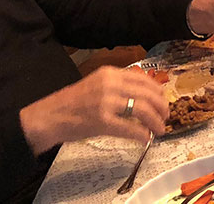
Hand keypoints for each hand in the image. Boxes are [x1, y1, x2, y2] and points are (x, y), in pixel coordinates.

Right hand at [19, 66, 168, 153]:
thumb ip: (118, 86)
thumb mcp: (96, 85)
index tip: (163, 100)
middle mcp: (110, 84)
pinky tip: (145, 138)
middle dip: (161, 107)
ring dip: (155, 121)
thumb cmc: (72, 103)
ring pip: (143, 110)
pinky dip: (141, 134)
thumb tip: (145, 94)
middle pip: (148, 94)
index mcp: (110, 73)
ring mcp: (106, 102)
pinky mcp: (101, 121)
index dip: (158, 91)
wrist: (48, 117)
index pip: (143, 79)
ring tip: (160, 129)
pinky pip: (130, 128)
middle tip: (165, 117)